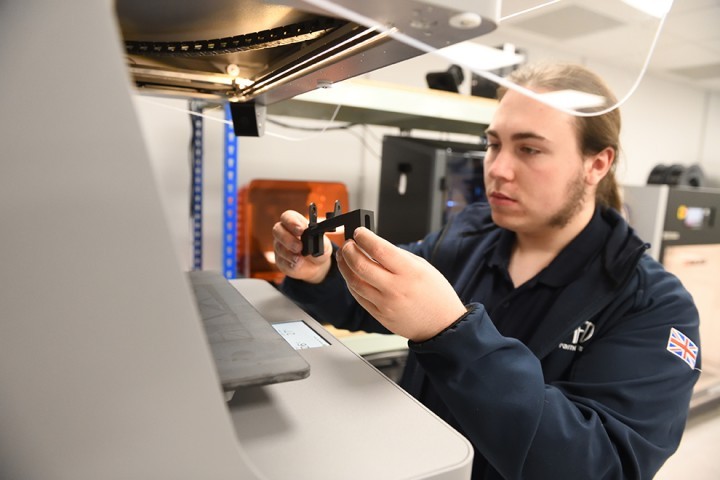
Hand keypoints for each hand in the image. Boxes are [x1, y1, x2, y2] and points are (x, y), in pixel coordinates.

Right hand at [272, 210, 331, 283]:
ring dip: (289, 253)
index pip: (287, 217)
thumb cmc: (319, 247)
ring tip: (299, 258)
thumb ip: (319, 239)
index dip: (291, 222)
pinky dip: (289, 263)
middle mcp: (284, 232)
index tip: (301, 230)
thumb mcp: (324, 242)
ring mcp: (280, 246)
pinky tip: (297, 264)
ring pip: (278, 247)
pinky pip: (281, 261)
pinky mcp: (280, 260)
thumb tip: (314, 240)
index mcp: (295, 222)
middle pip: (277, 230)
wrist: (317, 265)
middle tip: (299, 247)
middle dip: (287, 238)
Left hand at [336, 227, 466, 341]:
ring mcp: (386, 304)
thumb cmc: (435, 294)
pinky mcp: (380, 315)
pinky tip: (350, 274)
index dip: (364, 238)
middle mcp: (396, 288)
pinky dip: (351, 283)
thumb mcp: (423, 267)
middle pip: (361, 265)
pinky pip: (359, 297)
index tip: (358, 232)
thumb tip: (374, 246)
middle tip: (348, 243)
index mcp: (410, 272)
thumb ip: (398, 257)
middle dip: (349, 250)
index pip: (379, 250)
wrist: (441, 325)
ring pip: (355, 282)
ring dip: (345, 266)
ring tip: (344, 256)